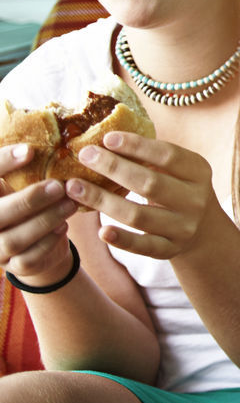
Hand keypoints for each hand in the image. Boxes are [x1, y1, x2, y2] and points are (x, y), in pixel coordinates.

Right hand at [0, 145, 78, 283]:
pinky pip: (28, 259)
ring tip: (69, 203)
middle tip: (59, 185)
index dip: (1, 163)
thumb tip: (45, 135)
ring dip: (45, 220)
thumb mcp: (21, 182)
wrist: (34, 244)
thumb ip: (25, 167)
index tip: (30, 150)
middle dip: (29, 198)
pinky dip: (49, 242)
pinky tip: (63, 226)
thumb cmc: (27, 202)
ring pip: (14, 239)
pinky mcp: (13, 267)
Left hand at [66, 131, 223, 259]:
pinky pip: (143, 246)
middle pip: (149, 183)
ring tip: (74, 187)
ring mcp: (184, 227)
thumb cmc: (179, 189)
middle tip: (84, 155)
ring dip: (103, 200)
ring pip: (139, 215)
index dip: (137, 146)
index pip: (167, 155)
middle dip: (113, 167)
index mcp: (198, 172)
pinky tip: (101, 231)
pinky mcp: (171, 249)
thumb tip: (106, 139)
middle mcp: (195, 199)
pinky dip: (122, 239)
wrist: (204, 229)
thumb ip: (152, 157)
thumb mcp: (178, 170)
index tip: (107, 138)